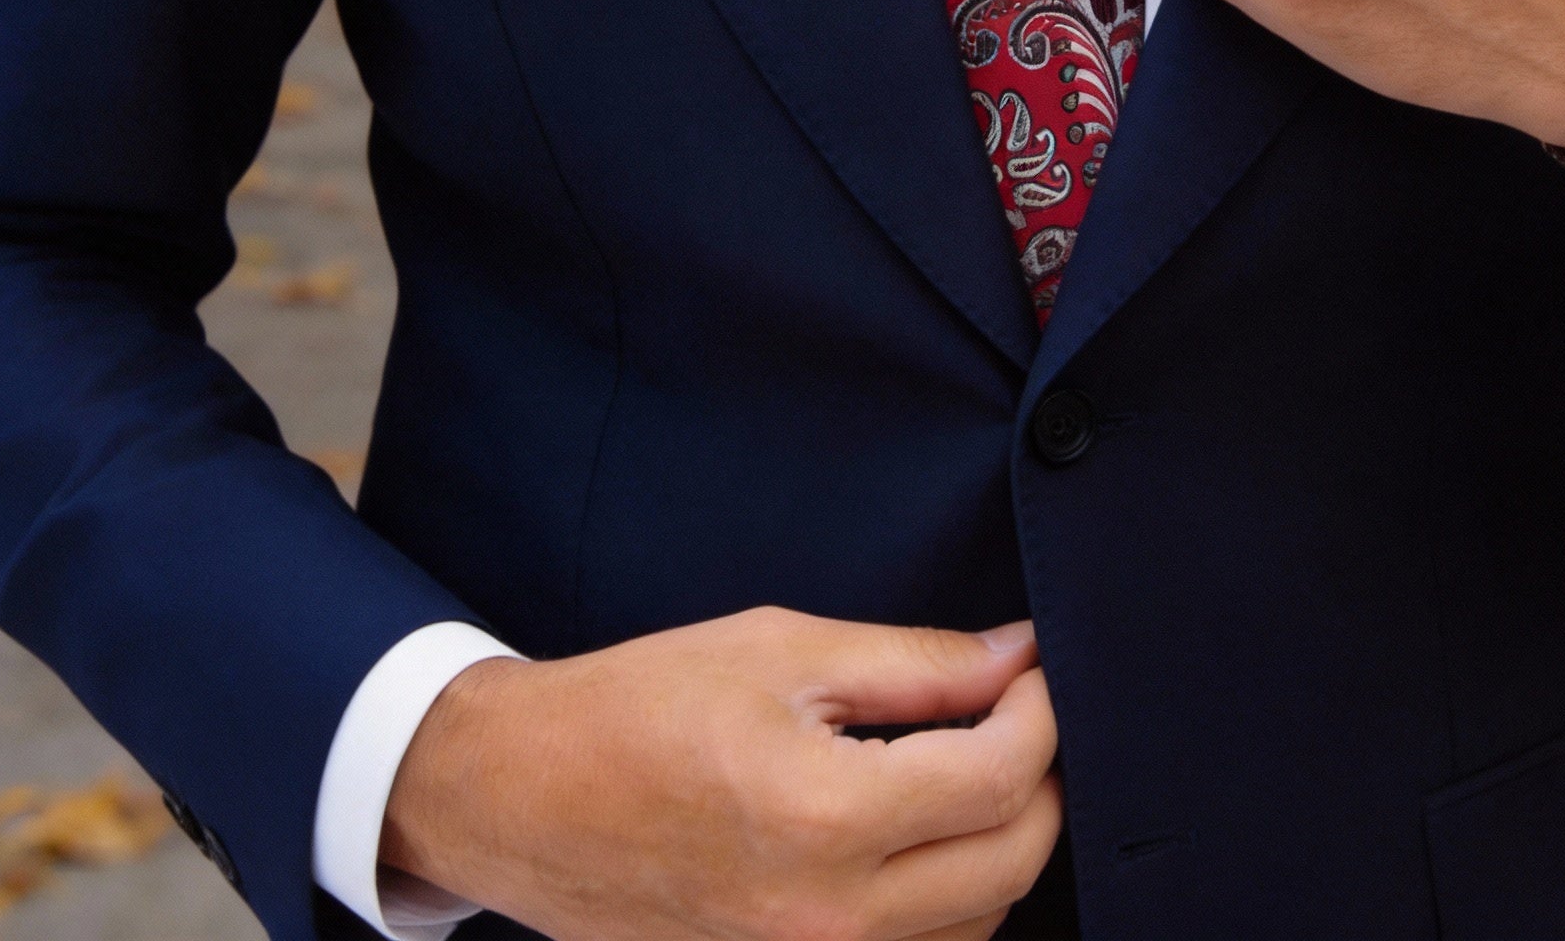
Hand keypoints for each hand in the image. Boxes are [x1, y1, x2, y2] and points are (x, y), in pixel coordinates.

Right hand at [380, 607, 1061, 940]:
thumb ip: (916, 662)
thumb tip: (1016, 655)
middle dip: (1040, 778)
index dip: (1040, 710)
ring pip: (978, 926)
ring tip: (970, 766)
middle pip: (1012, 862)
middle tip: (1018, 711)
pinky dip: (950, 903)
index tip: (1034, 667)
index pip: (1001, 777)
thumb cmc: (639, 707)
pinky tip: (923, 837)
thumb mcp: (782, 650)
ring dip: (1000, 844)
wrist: (524, 796)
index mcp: (824, 817)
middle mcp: (827, 919)